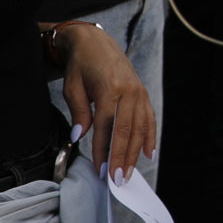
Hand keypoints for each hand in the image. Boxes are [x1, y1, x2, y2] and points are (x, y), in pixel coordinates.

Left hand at [59, 22, 156, 175]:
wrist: (95, 42)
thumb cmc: (80, 65)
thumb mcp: (72, 86)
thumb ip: (78, 112)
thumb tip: (79, 137)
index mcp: (110, 88)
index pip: (106, 126)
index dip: (103, 150)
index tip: (100, 170)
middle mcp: (129, 91)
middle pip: (127, 130)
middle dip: (122, 157)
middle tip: (117, 179)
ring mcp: (139, 92)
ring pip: (140, 128)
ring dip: (135, 153)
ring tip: (129, 173)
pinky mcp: (143, 93)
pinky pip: (149, 118)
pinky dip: (150, 137)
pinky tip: (149, 154)